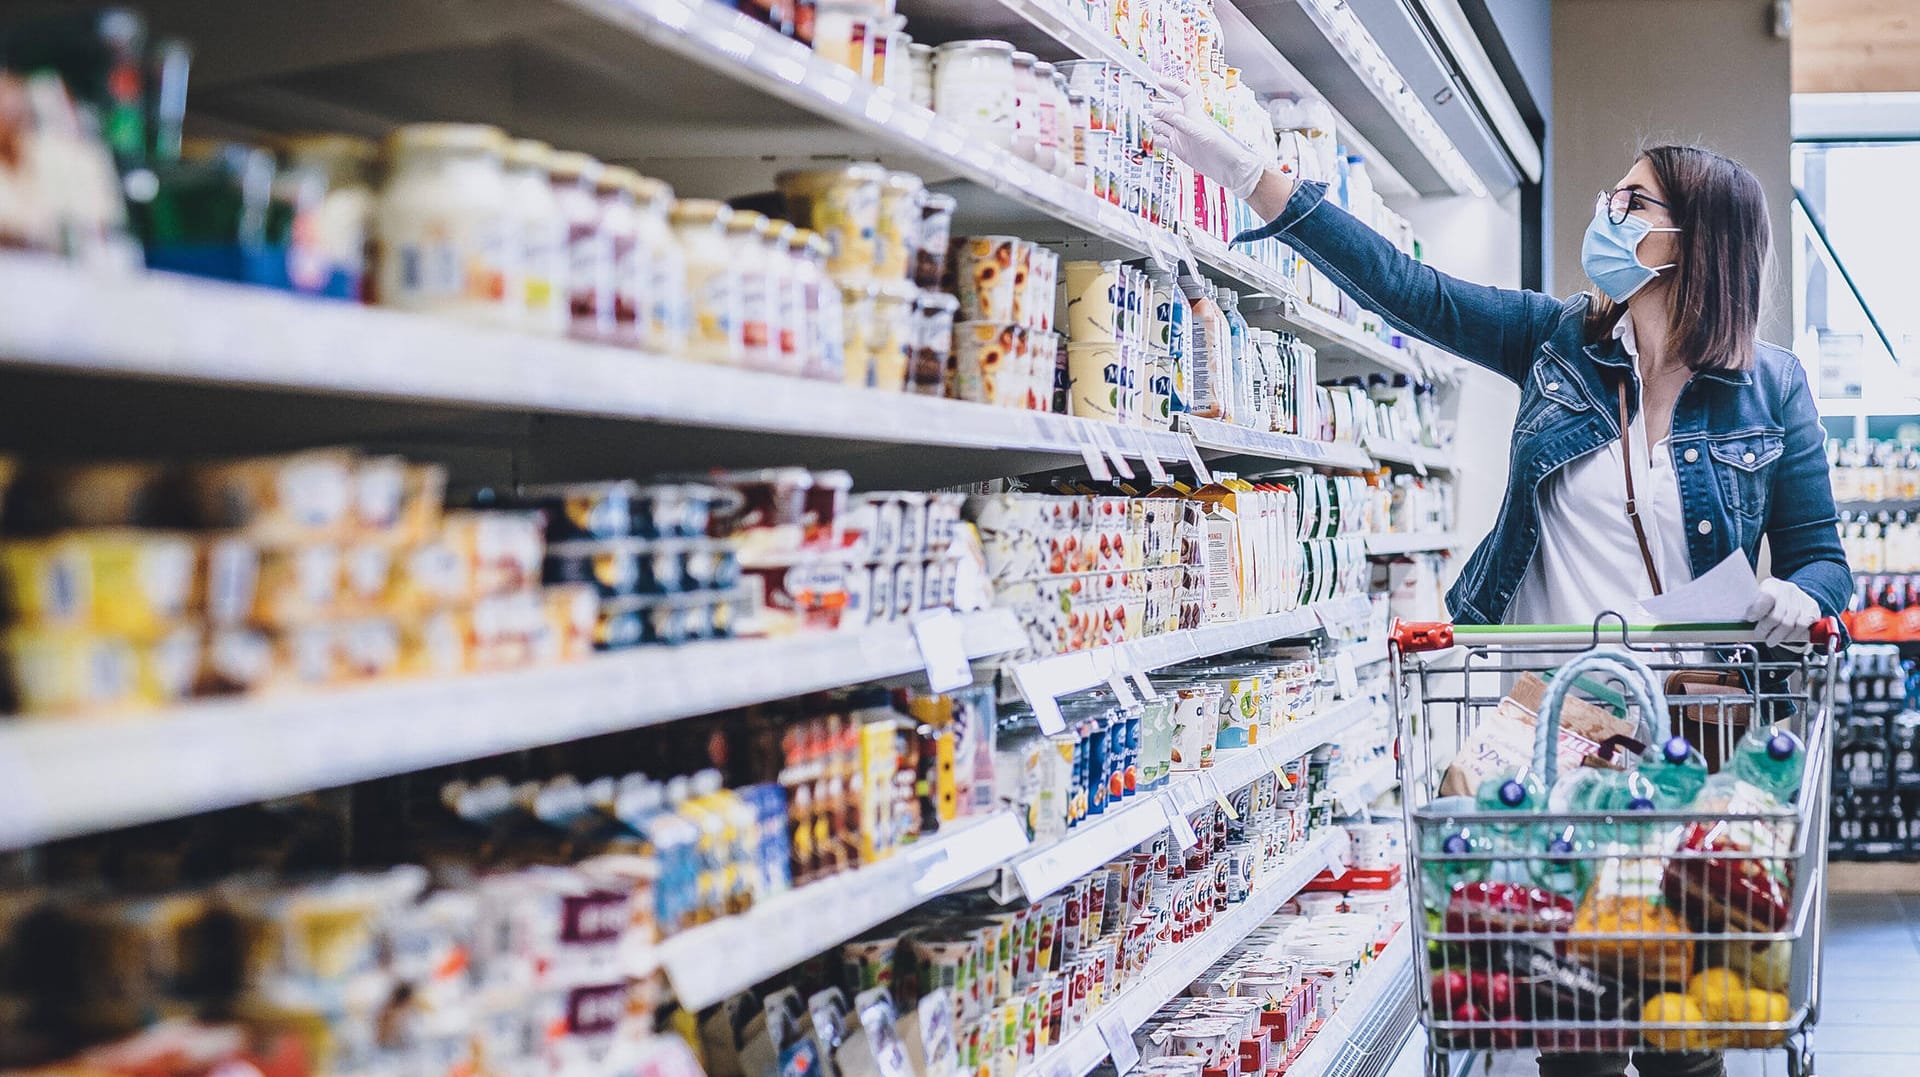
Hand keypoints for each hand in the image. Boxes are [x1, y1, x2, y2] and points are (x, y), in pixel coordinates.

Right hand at [1150, 78, 1269, 200]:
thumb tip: (1169, 115)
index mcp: (1195, 115)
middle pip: (1168, 111)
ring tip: (1152, 126)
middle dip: (1159, 109)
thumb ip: (1186, 125)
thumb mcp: (1204, 135)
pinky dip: (1156, 139)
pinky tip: (1154, 140)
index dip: (1173, 86)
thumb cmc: (1223, 149)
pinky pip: (1163, 141)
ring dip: (1156, 125)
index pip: (1183, 94)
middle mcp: (1186, 124)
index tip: (1160, 82)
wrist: (1228, 169)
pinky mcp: (1179, 149)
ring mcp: (1181, 136)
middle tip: (1152, 112)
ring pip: (1163, 126)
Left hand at [1745, 577, 1819, 646]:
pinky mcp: (1812, 608)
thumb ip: (1750, 609)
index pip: (1767, 597)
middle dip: (1766, 629)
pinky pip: (1802, 626)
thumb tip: (1733, 626)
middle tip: (1760, 635)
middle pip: (1777, 615)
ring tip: (1770, 640)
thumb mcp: (1757, 598)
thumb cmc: (1769, 601)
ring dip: (1778, 636)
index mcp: (1771, 585)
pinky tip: (1785, 637)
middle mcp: (1787, 590)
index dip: (1758, 610)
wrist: (1792, 595)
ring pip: (1789, 624)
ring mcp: (1801, 599)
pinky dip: (1792, 635)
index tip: (1750, 619)